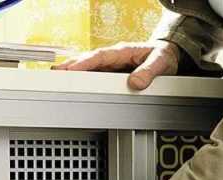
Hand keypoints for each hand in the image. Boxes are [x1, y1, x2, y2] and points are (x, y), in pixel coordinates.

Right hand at [53, 41, 180, 89]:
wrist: (168, 56)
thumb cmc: (164, 56)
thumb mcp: (161, 63)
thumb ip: (149, 72)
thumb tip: (136, 83)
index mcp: (123, 51)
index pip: (99, 57)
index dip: (84, 63)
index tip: (71, 70)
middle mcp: (114, 57)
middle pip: (87, 60)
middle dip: (70, 66)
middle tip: (54, 74)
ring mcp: (110, 64)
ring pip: (87, 66)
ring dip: (71, 71)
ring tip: (56, 79)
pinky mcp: (110, 72)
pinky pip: (92, 73)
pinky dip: (79, 77)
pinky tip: (70, 84)